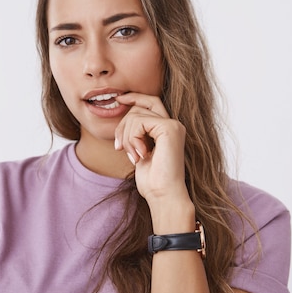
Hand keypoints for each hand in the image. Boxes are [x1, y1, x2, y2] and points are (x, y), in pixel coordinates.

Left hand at [113, 92, 189, 207]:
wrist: (163, 195)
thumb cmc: (151, 180)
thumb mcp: (138, 151)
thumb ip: (135, 133)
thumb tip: (122, 112)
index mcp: (167, 129)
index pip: (150, 101)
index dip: (134, 97)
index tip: (118, 99)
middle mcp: (173, 124)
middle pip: (138, 108)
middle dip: (121, 126)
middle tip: (119, 148)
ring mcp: (173, 125)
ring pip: (134, 115)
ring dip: (126, 138)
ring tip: (133, 156)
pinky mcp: (169, 129)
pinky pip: (139, 122)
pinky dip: (132, 139)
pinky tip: (140, 155)